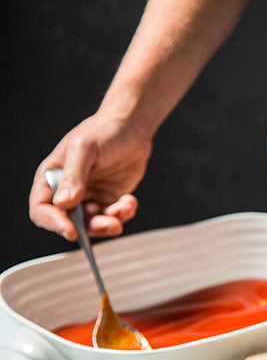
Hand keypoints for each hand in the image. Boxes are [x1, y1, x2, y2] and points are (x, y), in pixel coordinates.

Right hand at [29, 112, 151, 240]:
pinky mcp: (109, 199)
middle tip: (109, 223)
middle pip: (70, 222)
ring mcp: (90, 196)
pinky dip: (123, 213)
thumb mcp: (84, 149)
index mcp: (52, 178)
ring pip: (94, 223)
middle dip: (90, 227)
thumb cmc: (102, 131)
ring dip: (109, 222)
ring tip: (123, 209)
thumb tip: (64, 202)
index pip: (42, 208)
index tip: (70, 230)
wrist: (131, 128)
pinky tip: (129, 201)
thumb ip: (74, 176)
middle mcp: (68, 191)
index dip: (53, 222)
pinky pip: (113, 216)